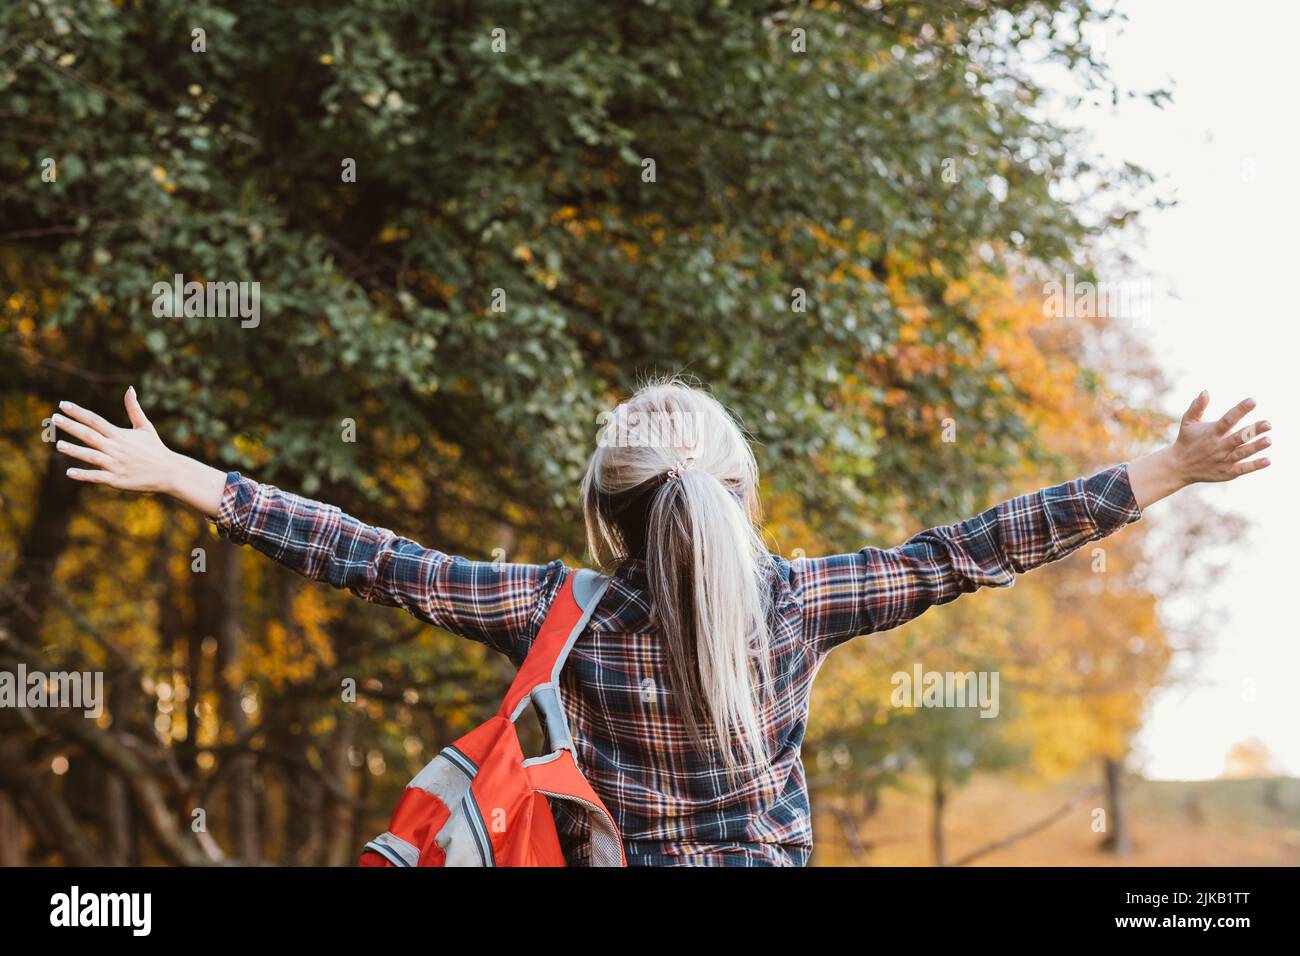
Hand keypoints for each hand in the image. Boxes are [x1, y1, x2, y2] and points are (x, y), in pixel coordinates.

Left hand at [54, 388, 174, 492]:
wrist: (170, 472)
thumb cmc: (156, 449)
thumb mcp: (145, 427)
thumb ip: (134, 408)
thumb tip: (129, 389)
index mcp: (120, 435)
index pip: (95, 420)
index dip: (78, 412)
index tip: (62, 405)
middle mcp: (116, 448)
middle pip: (90, 435)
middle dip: (71, 427)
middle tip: (53, 418)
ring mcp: (116, 464)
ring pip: (91, 456)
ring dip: (75, 451)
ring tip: (58, 445)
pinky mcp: (117, 479)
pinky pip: (98, 476)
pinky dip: (84, 475)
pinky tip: (69, 473)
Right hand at [1170, 391, 1271, 483]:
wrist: (1178, 467)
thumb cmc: (1186, 440)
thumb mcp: (1188, 422)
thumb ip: (1197, 407)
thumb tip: (1205, 391)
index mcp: (1211, 433)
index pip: (1227, 420)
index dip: (1240, 410)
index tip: (1252, 401)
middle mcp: (1218, 446)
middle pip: (1237, 438)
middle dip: (1253, 431)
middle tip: (1268, 423)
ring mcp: (1222, 460)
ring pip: (1241, 453)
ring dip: (1255, 447)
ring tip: (1268, 440)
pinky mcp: (1226, 472)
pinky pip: (1242, 469)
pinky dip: (1254, 466)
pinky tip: (1267, 460)